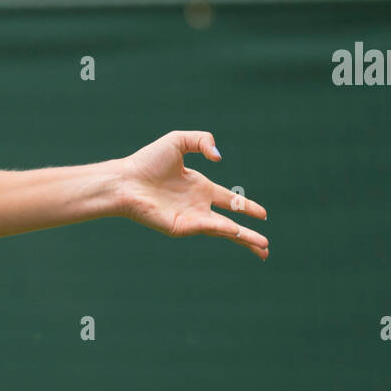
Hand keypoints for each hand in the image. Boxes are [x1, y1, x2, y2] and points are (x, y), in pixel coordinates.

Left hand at [118, 131, 268, 259]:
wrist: (125, 180)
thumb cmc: (146, 161)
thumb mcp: (179, 141)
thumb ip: (202, 140)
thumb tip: (219, 158)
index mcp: (200, 187)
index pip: (230, 199)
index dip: (247, 207)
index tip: (263, 214)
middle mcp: (198, 205)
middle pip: (231, 222)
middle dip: (249, 234)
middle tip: (266, 247)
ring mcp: (190, 218)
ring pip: (224, 231)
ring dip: (244, 239)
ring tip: (263, 250)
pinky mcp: (180, 226)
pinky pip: (207, 227)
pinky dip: (224, 230)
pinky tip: (237, 232)